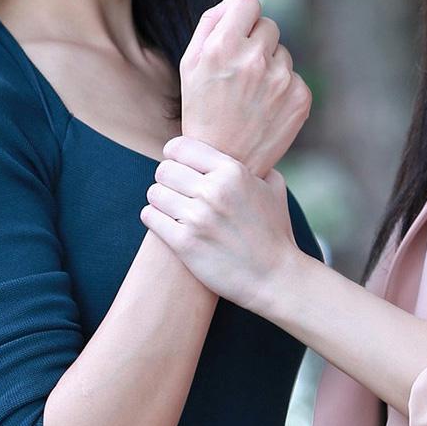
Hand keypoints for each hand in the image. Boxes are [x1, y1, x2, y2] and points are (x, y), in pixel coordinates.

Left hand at [141, 136, 300, 312]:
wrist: (276, 278)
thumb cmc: (275, 232)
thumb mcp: (273, 188)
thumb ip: (255, 164)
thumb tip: (242, 150)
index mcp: (232, 171)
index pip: (180, 147)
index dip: (175, 156)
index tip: (179, 166)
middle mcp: (213, 190)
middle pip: (164, 170)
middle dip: (167, 180)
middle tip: (177, 192)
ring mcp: (198, 217)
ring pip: (154, 193)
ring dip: (160, 201)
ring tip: (172, 209)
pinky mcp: (184, 243)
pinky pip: (150, 217)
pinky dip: (155, 219)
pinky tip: (167, 224)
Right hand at [179, 0, 310, 175]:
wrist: (224, 161)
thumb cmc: (202, 109)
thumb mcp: (190, 64)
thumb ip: (211, 22)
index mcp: (223, 47)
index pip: (248, 3)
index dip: (242, 16)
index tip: (237, 33)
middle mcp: (255, 60)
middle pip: (269, 25)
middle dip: (256, 41)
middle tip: (240, 72)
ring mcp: (281, 80)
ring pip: (283, 52)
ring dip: (270, 65)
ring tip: (251, 94)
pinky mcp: (301, 98)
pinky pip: (295, 76)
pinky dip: (283, 88)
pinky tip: (265, 107)